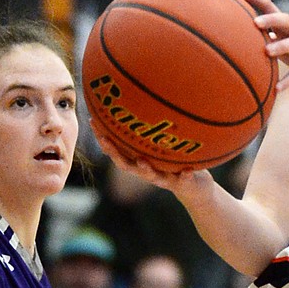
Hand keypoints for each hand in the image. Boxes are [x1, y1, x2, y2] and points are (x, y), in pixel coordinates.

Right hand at [91, 127, 216, 195]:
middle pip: (127, 165)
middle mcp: (148, 172)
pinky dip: (185, 175)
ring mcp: (165, 178)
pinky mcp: (184, 183)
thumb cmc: (174, 162)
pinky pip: (184, 180)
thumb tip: (137, 100)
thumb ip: (149, 131)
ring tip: (141, 161)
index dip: (103, 138)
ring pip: (152, 176)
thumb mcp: (160, 146)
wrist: (195, 187)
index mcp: (139, 161)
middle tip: (104, 140)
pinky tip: (188, 170)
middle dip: (115, 153)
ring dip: (145, 169)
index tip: (92, 121)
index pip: (117, 151)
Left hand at [234, 0, 288, 93]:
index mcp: (286, 27)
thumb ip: (268, 37)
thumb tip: (240, 36)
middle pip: (285, 19)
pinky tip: (277, 89)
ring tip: (267, 52)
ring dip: (281, 46)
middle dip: (270, 19)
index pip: (269, 6)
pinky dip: (288, 80)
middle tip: (255, 23)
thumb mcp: (284, 43)